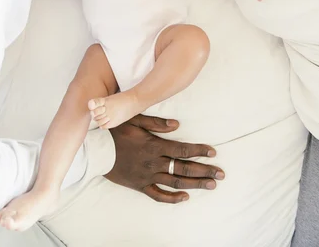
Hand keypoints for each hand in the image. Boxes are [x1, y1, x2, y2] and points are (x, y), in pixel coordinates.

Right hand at [106, 115, 224, 203]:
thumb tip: (177, 125)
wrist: (97, 150)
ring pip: (175, 182)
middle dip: (204, 170)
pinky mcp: (140, 185)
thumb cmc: (116, 131)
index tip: (213, 152)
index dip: (199, 151)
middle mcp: (154, 162)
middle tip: (221, 174)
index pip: (182, 149)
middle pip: (184, 168)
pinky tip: (185, 197)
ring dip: (195, 184)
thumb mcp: (135, 120)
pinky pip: (158, 195)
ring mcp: (147, 176)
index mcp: (154, 145)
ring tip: (211, 185)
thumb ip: (156, 122)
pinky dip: (172, 198)